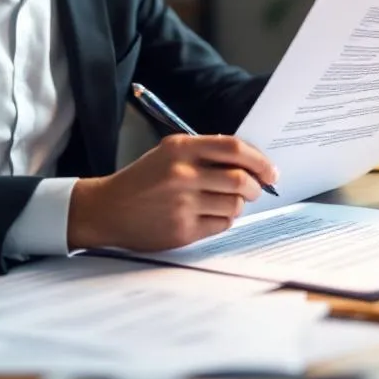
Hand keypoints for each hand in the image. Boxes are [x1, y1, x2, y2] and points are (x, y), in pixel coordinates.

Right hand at [67, 134, 278, 251]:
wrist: (107, 209)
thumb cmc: (143, 179)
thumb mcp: (169, 153)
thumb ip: (206, 153)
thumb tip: (252, 165)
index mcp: (181, 148)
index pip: (234, 148)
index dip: (260, 160)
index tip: (270, 171)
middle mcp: (182, 173)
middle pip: (240, 180)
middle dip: (256, 187)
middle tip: (256, 190)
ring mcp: (182, 204)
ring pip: (234, 205)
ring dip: (238, 205)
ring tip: (225, 203)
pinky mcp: (182, 230)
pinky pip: (222, 225)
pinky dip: (224, 220)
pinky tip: (210, 215)